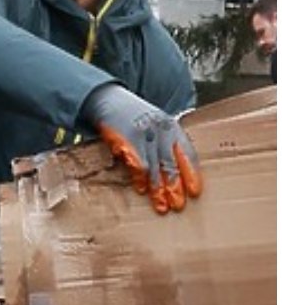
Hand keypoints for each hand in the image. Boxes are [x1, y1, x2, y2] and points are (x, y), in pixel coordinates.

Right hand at [82, 84, 201, 213]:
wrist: (107, 98)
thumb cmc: (132, 114)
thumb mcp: (154, 123)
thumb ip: (166, 141)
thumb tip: (174, 169)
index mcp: (171, 126)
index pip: (187, 153)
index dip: (192, 173)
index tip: (196, 192)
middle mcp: (160, 130)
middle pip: (171, 163)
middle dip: (176, 187)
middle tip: (179, 205)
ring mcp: (143, 134)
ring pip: (155, 168)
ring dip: (158, 189)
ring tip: (162, 206)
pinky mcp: (127, 139)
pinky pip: (137, 164)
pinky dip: (139, 179)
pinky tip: (142, 190)